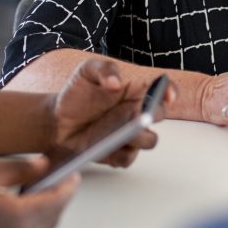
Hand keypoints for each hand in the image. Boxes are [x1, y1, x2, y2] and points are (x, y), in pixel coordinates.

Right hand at [0, 157, 77, 227]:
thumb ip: (20, 168)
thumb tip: (43, 166)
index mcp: (17, 219)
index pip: (56, 201)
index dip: (68, 185)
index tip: (74, 173)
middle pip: (52, 218)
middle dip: (59, 198)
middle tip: (61, 179)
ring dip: (45, 211)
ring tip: (40, 190)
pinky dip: (30, 223)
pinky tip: (20, 208)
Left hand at [51, 59, 169, 166]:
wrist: (57, 121)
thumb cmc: (76, 94)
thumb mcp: (86, 72)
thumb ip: (103, 69)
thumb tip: (116, 82)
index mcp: (135, 90)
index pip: (162, 88)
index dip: (170, 91)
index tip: (167, 95)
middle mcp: (137, 112)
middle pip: (159, 115)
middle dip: (152, 115)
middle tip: (138, 114)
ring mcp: (130, 134)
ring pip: (149, 140)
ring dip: (140, 137)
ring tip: (123, 132)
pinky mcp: (119, 153)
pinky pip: (128, 158)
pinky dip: (119, 154)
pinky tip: (105, 147)